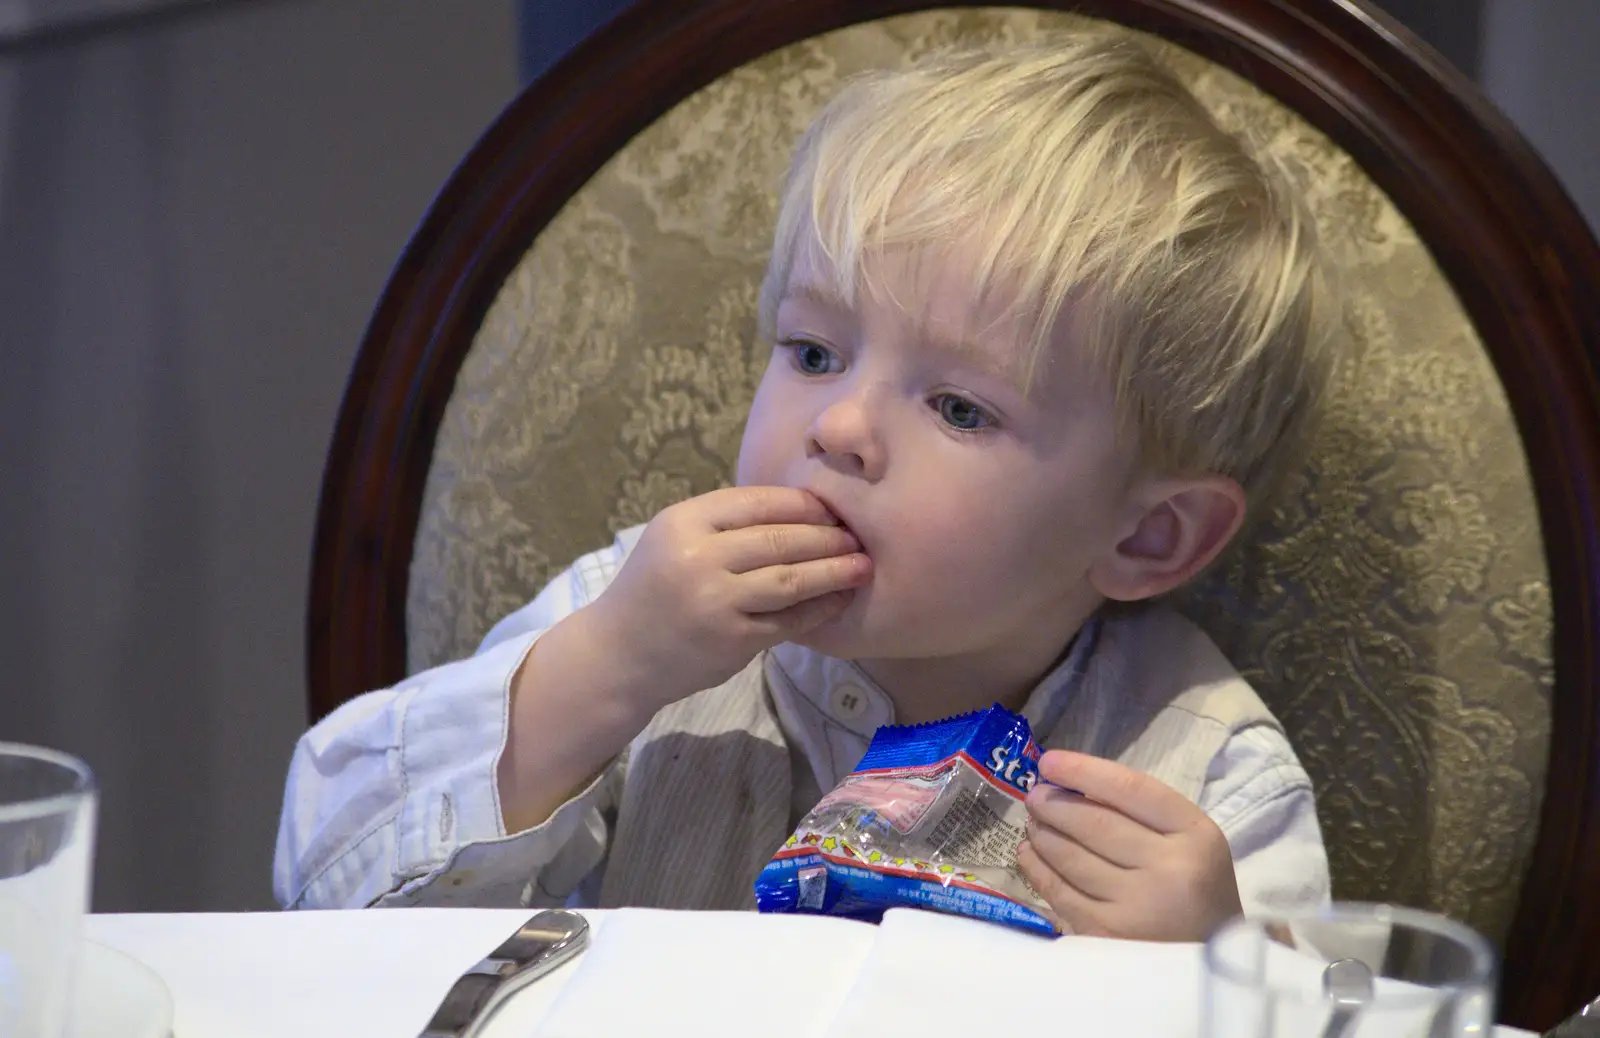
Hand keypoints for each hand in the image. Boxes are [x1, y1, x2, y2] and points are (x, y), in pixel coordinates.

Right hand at [584, 485, 870, 710]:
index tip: (833, 508)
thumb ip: (726, 522)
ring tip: (861, 565)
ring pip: (792, 579)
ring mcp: (717, 601)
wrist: (619, 652)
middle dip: (828, 536)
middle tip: (858, 536)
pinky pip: (790, 620)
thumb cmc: (654, 588)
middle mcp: (699, 557)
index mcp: (684, 521)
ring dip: (834, 571)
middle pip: (781, 539)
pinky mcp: (734, 640)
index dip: (804, 504)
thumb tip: (803, 507)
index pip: (759, 502)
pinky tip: (839, 599)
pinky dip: (820, 609)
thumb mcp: (675, 538)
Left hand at [1017, 750, 1242, 941]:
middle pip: (1096, 823)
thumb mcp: (1189, 841)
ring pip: (1072, 857)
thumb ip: (1142, 812)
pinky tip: (1028, 854)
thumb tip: (1071, 784)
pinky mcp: (1108, 936)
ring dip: (1043, 834)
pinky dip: (1037, 869)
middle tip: (1035, 796)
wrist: (1211, 961)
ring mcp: (1137, 907)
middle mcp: (1170, 870)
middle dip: (1055, 804)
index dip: (1084, 770)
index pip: (1132, 789)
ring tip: (1033, 823)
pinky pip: (1060, 892)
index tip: (1050, 761)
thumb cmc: (1195, 890)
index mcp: (1196, 835)